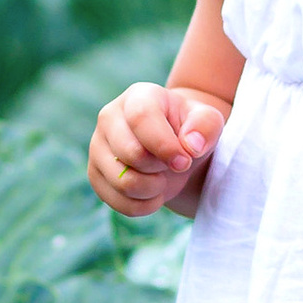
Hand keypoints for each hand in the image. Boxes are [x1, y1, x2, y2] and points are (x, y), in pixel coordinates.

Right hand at [89, 81, 229, 215]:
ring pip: (123, 182)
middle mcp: (109, 117)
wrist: (172, 147)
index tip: (184, 162)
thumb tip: (190, 146)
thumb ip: (206, 127)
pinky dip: (143, 206)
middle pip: (131, 154)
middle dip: (161, 168)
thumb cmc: (189, 129)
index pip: (141, 118)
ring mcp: (97, 146)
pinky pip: (117, 202)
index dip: (164, 145)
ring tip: (162, 178)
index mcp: (138, 96)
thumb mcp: (208, 122)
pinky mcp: (94, 174)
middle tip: (173, 165)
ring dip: (153, 189)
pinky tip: (152, 193)